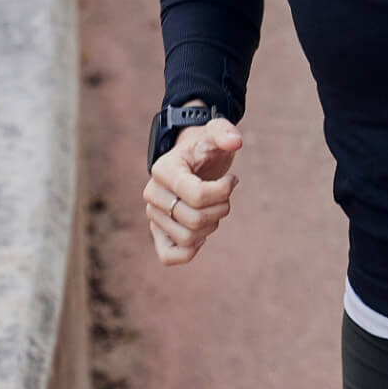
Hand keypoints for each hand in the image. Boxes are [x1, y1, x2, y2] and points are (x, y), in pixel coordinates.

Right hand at [145, 115, 243, 264]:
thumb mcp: (215, 133)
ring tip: (214, 209)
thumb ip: (225, 132)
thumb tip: (235, 142)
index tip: (232, 179)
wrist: (191, 160)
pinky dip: (188, 253)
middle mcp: (153, 194)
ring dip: (212, 226)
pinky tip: (201, 238)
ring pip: (189, 238)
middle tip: (226, 196)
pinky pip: (168, 256)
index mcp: (163, 170)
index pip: (197, 195)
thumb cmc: (204, 147)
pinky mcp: (158, 232)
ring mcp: (154, 215)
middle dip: (221, 210)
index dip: (223, 191)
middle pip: (195, 220)